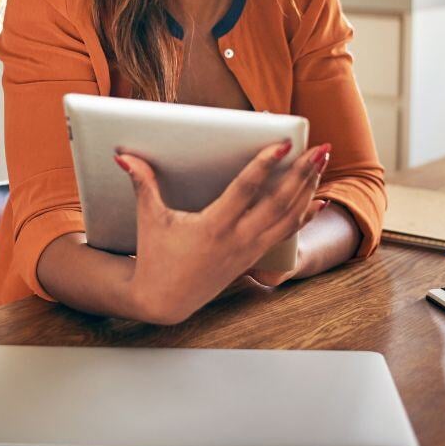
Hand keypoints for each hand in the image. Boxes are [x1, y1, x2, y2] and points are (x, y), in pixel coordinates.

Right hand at [114, 140, 329, 324]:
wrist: (163, 301)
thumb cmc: (155, 256)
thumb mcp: (149, 219)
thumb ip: (142, 183)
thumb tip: (123, 155)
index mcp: (213, 227)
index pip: (246, 190)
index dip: (266, 165)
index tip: (284, 144)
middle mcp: (237, 239)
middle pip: (279, 203)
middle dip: (302, 174)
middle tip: (320, 148)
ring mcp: (249, 250)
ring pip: (288, 218)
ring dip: (308, 189)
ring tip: (321, 163)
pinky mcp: (252, 257)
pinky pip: (286, 234)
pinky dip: (304, 216)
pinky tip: (318, 199)